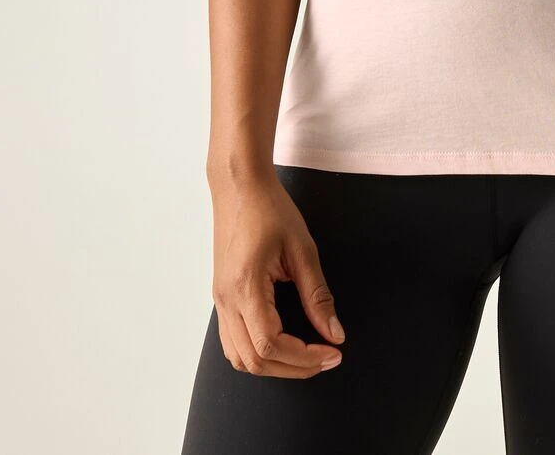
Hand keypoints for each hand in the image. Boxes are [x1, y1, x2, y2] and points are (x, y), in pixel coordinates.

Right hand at [210, 172, 347, 377]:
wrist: (239, 186)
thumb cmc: (270, 209)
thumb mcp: (302, 248)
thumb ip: (317, 295)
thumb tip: (334, 333)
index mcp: (246, 286)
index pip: (271, 344)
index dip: (303, 357)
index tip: (332, 352)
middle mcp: (226, 300)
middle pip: (254, 360)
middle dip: (293, 368)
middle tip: (326, 359)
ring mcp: (220, 300)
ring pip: (240, 358)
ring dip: (274, 366)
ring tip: (306, 357)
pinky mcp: (222, 296)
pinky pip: (233, 342)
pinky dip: (258, 353)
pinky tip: (283, 344)